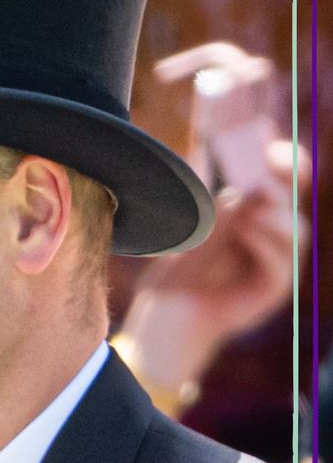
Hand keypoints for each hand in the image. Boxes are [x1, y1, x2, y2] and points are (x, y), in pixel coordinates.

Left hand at [117, 139, 308, 412]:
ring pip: (297, 232)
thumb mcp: (189, 233)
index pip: (284, 184)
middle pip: (292, 203)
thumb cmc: (175, 270)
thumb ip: (213, 214)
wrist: (165, 314)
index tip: (273, 148)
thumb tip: (237, 192)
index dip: (287, 164)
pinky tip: (245, 231)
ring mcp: (274, 263)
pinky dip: (266, 245)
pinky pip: (281, 265)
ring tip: (246, 209)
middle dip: (280, 187)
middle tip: (258, 181)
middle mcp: (270, 237)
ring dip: (274, 216)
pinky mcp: (270, 290)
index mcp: (254, 216)